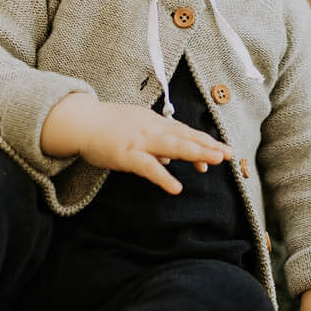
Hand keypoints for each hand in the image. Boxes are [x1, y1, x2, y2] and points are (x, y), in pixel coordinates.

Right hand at [40, 93, 231, 193]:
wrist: (81, 122)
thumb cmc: (109, 126)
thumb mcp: (137, 128)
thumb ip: (156, 142)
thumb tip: (172, 159)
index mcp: (155, 122)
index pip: (185, 132)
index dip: (204, 141)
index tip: (222, 150)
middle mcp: (152, 129)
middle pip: (185, 137)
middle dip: (208, 145)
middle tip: (229, 154)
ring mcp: (140, 141)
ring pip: (172, 146)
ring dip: (194, 153)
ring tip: (213, 162)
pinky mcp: (126, 155)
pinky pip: (148, 167)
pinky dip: (163, 177)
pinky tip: (176, 188)